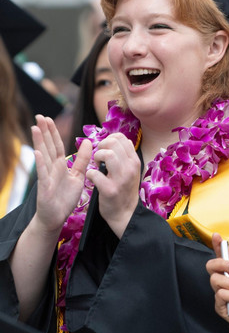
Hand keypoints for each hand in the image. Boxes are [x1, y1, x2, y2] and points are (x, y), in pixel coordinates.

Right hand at [32, 115, 91, 233]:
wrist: (57, 217)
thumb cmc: (65, 197)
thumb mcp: (78, 175)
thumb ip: (82, 160)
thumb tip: (88, 142)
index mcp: (60, 165)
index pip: (56, 145)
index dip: (54, 132)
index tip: (50, 118)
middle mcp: (51, 168)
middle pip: (48, 147)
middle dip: (45, 132)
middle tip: (40, 116)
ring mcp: (47, 177)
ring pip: (43, 156)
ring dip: (39, 142)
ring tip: (35, 128)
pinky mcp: (44, 187)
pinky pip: (43, 174)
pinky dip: (40, 163)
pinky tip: (37, 152)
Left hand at [86, 133, 140, 237]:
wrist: (125, 214)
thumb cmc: (125, 190)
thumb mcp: (131, 171)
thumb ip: (127, 156)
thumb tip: (125, 140)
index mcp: (135, 161)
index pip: (122, 138)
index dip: (109, 139)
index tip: (105, 149)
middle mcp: (130, 168)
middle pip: (113, 143)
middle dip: (100, 147)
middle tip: (98, 157)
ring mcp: (121, 179)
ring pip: (106, 154)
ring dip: (96, 157)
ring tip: (96, 166)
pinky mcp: (110, 190)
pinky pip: (94, 173)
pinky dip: (90, 174)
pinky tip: (92, 178)